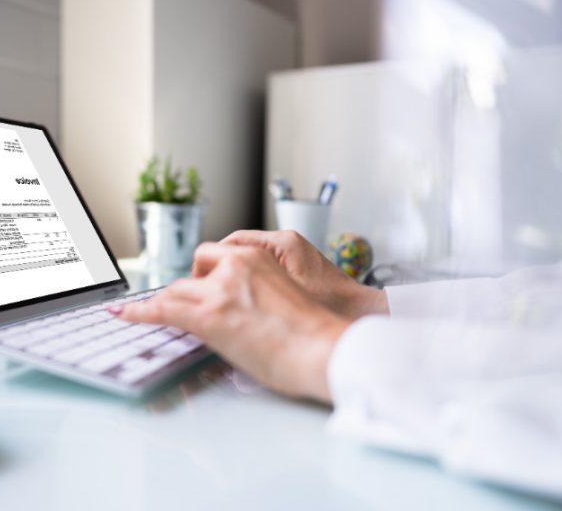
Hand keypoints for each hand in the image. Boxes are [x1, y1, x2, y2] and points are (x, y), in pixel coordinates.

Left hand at [114, 244, 350, 401]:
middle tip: (181, 306)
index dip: (201, 274)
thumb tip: (238, 318)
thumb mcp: (283, 301)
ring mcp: (220, 289)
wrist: (324, 351)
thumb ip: (256, 298)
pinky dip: (138, 312)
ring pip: (176, 290)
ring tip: (145, 315)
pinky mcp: (207, 314)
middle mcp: (236, 266)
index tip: (194, 284)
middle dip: (185, 289)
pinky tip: (123, 315)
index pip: (216, 257)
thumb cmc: (314, 338)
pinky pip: (161, 308)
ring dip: (164, 304)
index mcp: (258, 259)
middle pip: (194, 269)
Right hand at [215, 230, 388, 318]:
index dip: (208, 265)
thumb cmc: (333, 311)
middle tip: (204, 292)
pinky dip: (250, 281)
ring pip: (249, 259)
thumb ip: (247, 297)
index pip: (231, 243)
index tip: (197, 284)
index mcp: (283, 245)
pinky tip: (245, 303)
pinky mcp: (298, 268)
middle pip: (237, 249)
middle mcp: (287, 243)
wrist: (365, 317)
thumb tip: (213, 301)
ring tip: (222, 298)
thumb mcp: (282, 305)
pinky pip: (263, 268)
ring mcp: (293, 255)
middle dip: (218, 270)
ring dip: (233, 276)